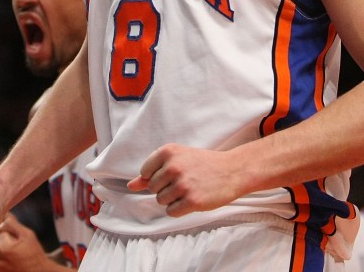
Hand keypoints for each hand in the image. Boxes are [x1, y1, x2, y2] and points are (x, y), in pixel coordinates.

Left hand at [0, 213, 55, 271]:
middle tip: (19, 248)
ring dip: (3, 252)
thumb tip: (4, 217)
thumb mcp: (28, 235)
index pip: (1, 232)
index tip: (19, 240)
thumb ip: (13, 224)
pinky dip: (2, 261)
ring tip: (16, 256)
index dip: (11, 234)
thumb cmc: (34, 254)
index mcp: (2, 246)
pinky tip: (12, 262)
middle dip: (6, 242)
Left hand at [128, 143, 244, 216]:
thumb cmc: (203, 164)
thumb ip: (152, 172)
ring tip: (190, 189)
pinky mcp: (192, 201)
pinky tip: (193, 199)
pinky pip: (171, 212)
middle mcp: (174, 167)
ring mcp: (183, 184)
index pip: (145, 172)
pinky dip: (180, 209)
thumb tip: (130, 185)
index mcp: (168, 152)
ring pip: (161, 201)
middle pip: (152, 189)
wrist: (233, 171)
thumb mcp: (178, 159)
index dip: (157, 176)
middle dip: (166, 188)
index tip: (173, 173)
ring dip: (173, 199)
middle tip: (186, 180)